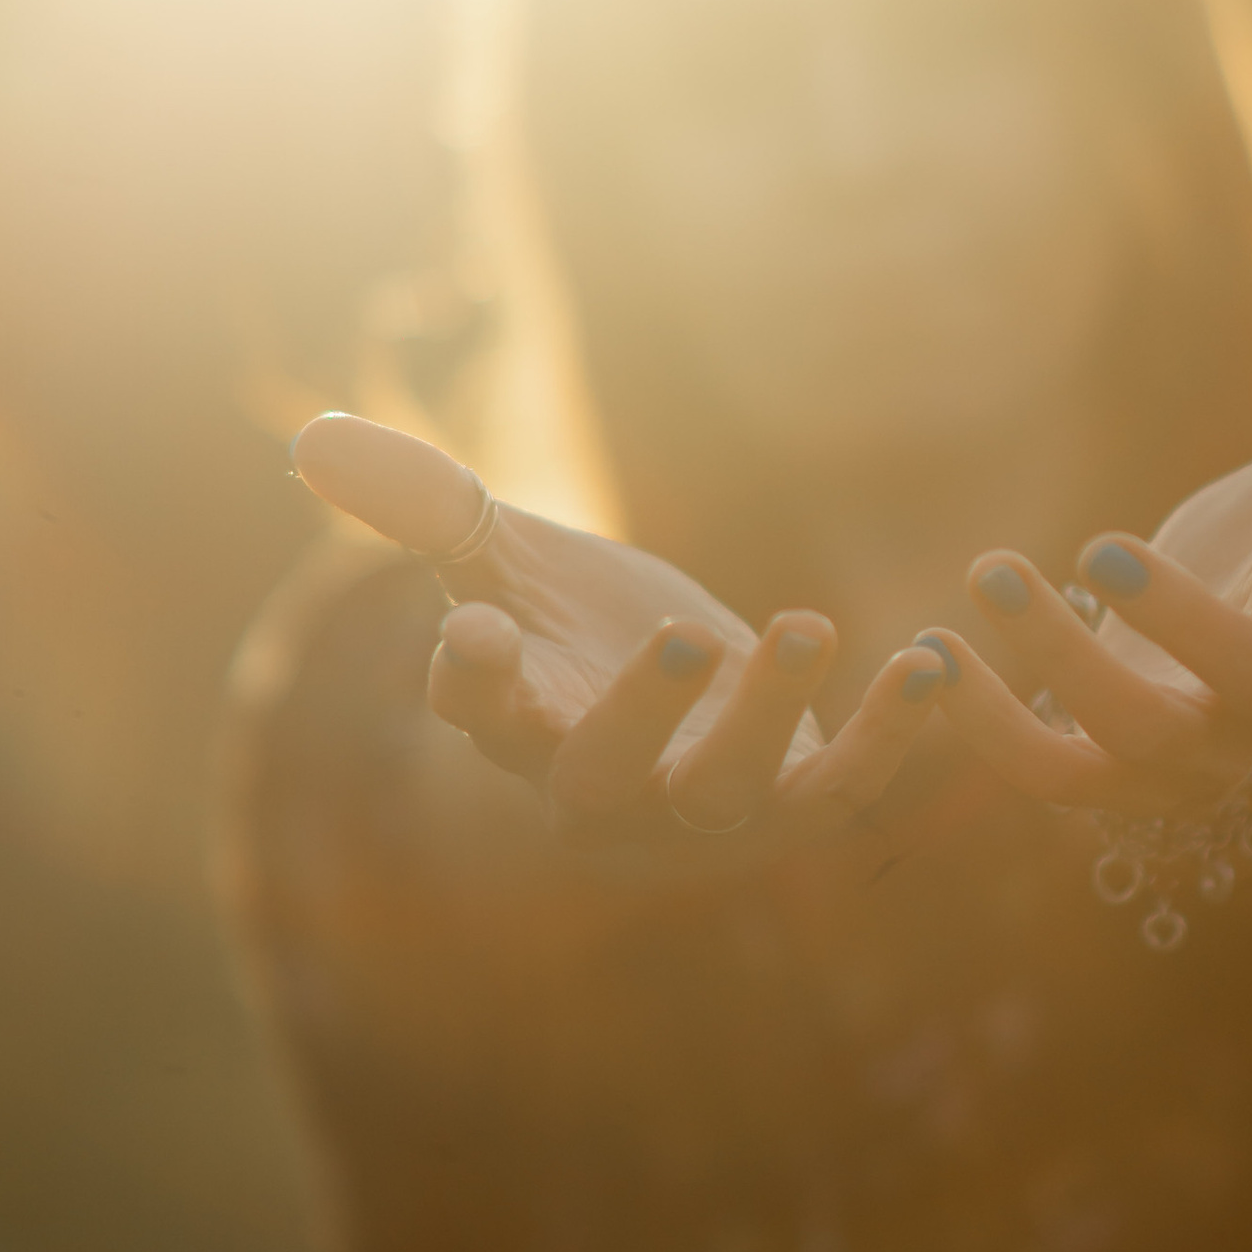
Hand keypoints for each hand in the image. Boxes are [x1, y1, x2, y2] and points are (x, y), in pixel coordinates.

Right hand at [288, 414, 947, 844]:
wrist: (678, 707)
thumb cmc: (571, 628)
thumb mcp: (502, 557)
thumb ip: (422, 504)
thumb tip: (314, 442)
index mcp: (517, 722)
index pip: (478, 714)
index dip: (473, 683)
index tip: (475, 635)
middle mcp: (602, 786)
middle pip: (604, 773)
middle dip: (643, 715)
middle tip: (690, 635)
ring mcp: (701, 808)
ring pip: (730, 788)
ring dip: (775, 717)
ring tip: (813, 624)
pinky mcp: (796, 805)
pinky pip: (846, 789)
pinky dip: (893, 737)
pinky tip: (937, 665)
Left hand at [918, 332, 1251, 819]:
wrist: (1227, 667)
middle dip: (1184, 626)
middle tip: (1105, 540)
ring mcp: (1187, 751)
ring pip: (1134, 737)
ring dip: (1058, 662)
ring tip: (990, 572)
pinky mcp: (1104, 777)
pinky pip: (1046, 776)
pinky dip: (987, 727)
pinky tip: (931, 652)